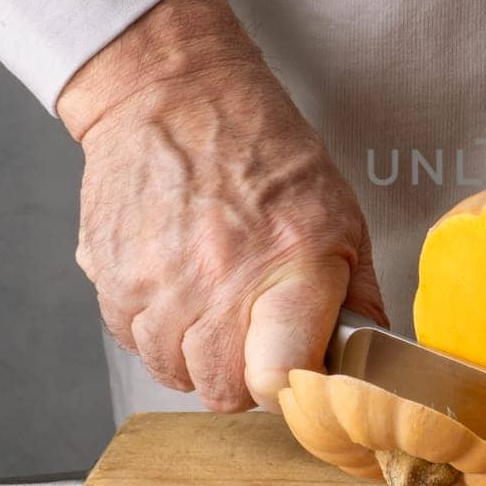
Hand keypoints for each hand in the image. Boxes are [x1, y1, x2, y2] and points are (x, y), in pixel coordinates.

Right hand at [57, 0, 384, 411]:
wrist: (174, 94)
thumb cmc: (262, 148)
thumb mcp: (338, 215)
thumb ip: (359, 296)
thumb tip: (375, 357)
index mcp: (289, 268)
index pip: (278, 380)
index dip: (290, 386)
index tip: (297, 370)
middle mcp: (216, 284)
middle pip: (223, 391)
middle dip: (244, 375)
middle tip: (257, 333)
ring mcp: (155, 286)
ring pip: (174, 372)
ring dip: (195, 352)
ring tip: (215, 299)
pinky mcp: (110, 280)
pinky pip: (133, 341)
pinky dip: (156, 327)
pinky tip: (178, 282)